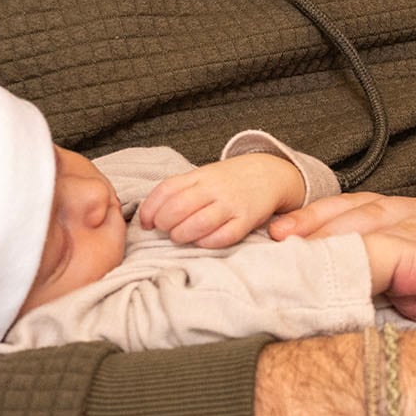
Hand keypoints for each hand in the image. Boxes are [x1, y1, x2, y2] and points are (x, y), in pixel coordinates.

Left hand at [140, 152, 303, 248]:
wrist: (268, 173)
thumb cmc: (227, 181)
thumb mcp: (202, 177)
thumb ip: (178, 192)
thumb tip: (148, 217)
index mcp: (199, 176)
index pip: (166, 190)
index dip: (150, 209)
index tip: (146, 223)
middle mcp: (213, 188)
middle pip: (178, 208)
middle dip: (164, 224)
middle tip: (165, 230)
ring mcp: (231, 203)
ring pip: (198, 224)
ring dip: (182, 235)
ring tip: (180, 237)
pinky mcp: (247, 219)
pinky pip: (223, 236)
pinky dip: (207, 242)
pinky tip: (202, 242)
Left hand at [274, 191, 415, 306]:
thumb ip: (404, 273)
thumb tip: (356, 297)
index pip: (360, 208)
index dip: (318, 216)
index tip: (274, 230)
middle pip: (372, 213)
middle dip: (324, 224)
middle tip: (282, 239)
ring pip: (408, 231)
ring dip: (365, 240)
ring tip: (328, 255)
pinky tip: (408, 277)